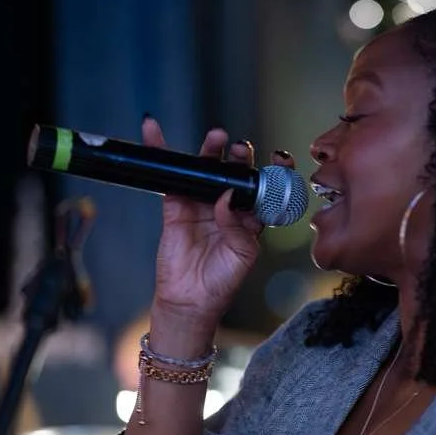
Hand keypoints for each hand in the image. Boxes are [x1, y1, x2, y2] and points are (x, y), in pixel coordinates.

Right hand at [146, 117, 293, 324]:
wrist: (190, 301)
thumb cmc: (222, 282)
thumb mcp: (243, 255)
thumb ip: (238, 227)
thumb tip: (226, 198)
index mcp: (251, 218)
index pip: (265, 188)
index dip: (274, 171)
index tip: (280, 158)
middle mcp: (228, 208)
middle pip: (235, 173)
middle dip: (240, 157)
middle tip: (240, 150)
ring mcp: (201, 205)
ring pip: (206, 171)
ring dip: (210, 151)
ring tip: (216, 138)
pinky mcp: (176, 207)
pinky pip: (171, 177)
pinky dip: (162, 153)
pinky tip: (155, 133)